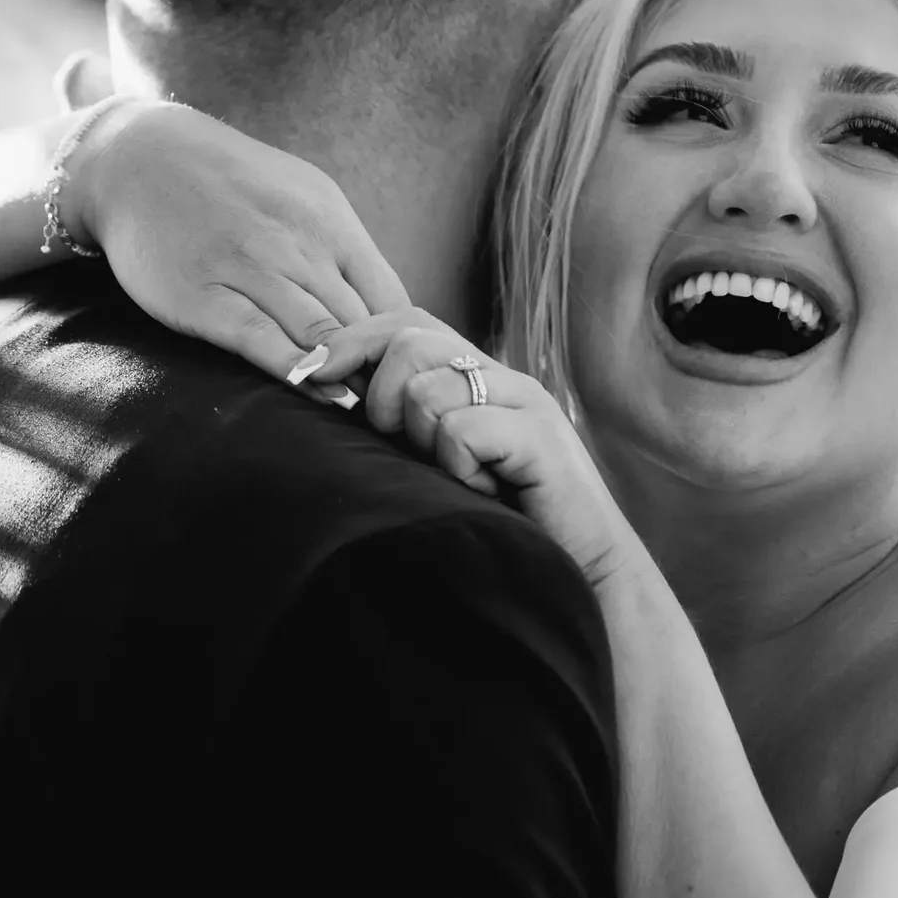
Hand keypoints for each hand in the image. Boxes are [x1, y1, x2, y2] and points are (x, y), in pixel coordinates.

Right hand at [66, 102, 411, 377]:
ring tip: (373, 414)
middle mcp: (297, 244)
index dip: (405, 346)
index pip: (389, 298)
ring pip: (319, 333)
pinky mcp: (203, 295)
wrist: (142, 159)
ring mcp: (249, 268)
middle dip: (383, 370)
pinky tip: (322, 393)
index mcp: (330, 221)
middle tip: (399, 411)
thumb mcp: (303, 198)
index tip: (408, 379)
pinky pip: (259, 338)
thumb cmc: (231, 186)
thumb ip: (343, 251)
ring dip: (350, 375)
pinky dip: (296, 369)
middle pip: (360, 323)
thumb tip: (388, 310)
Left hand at [313, 311, 647, 590]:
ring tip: (461, 480)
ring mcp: (525, 402)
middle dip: (382, 398)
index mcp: (479, 377)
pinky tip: (484, 493)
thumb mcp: (440, 465)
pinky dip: (457, 469)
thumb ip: (405, 424)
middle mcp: (503, 377)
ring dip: (425, 445)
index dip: (353, 339)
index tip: (314, 376)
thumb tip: (334, 390)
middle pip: (410, 339)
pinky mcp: (540, 436)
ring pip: (427, 389)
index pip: (407, 320)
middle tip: (406, 451)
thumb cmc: (503, 526)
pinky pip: (460, 430)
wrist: (583, 576)